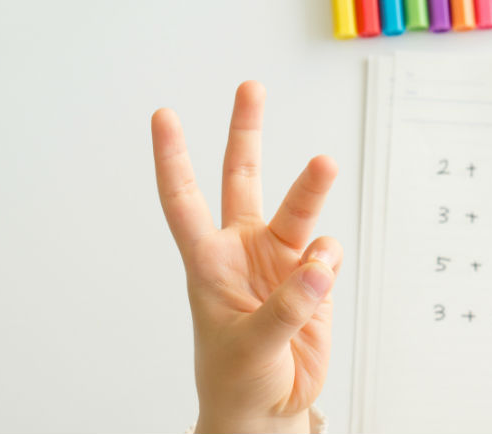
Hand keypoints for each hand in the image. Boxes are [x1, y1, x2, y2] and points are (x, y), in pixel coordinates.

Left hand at [151, 81, 340, 432]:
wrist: (268, 410)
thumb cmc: (236, 379)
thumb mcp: (248, 347)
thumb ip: (286, 307)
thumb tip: (320, 262)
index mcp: (208, 263)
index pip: (184, 202)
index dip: (173, 159)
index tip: (163, 116)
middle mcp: (244, 252)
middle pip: (244, 179)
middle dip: (247, 133)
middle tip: (250, 89)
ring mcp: (281, 264)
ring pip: (298, 209)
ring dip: (311, 186)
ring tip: (324, 165)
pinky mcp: (314, 282)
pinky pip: (327, 254)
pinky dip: (328, 260)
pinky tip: (322, 277)